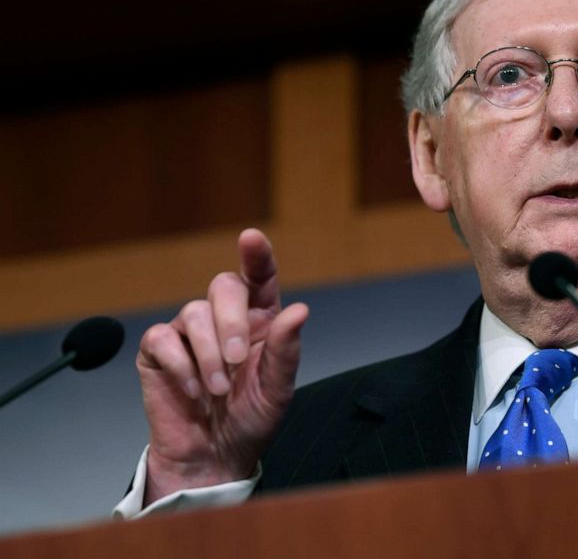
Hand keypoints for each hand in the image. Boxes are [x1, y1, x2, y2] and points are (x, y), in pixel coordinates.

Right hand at [136, 229, 307, 503]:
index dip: (257, 255)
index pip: (259, 277)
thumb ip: (287, 350)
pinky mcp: (159, 352)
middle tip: (236, 361)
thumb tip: (300, 310)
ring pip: (193, 312)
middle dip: (231, 321)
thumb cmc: (251, 419)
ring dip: (208, 355)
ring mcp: (189, 332)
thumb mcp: (278, 390)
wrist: (214, 457)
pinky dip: (181, 366)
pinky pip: (163, 338)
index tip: (251, 238)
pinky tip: (193, 392)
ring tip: (218, 390)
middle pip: (223, 287)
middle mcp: (225, 319)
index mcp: (261, 321)